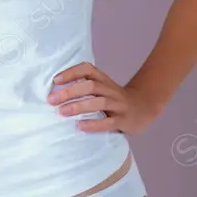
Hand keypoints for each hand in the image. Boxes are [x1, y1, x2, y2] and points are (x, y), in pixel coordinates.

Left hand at [47, 61, 163, 136]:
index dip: (71, 72)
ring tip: (62, 112)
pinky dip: (93, 124)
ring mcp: (119, 105)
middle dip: (70, 92)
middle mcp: (111, 90)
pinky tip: (79, 126)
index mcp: (104, 80)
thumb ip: (84, 87)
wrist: (144, 108)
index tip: (55, 80)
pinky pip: (108, 122)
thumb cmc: (115, 100)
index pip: (88, 69)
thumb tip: (54, 92)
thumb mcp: (102, 89)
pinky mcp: (124, 120)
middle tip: (52, 100)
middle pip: (91, 86)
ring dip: (78, 106)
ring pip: (99, 102)